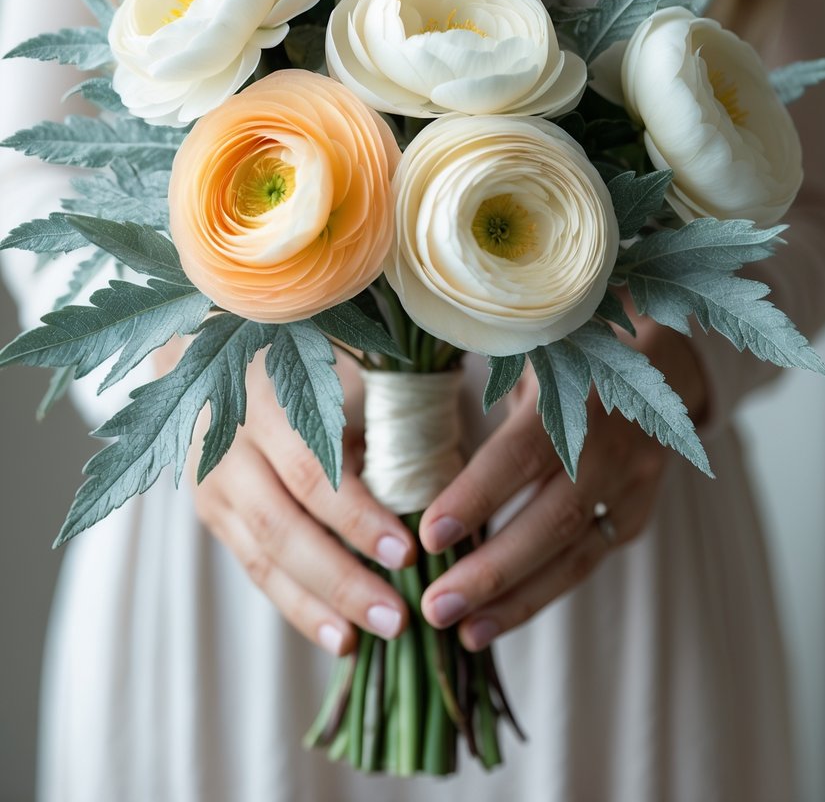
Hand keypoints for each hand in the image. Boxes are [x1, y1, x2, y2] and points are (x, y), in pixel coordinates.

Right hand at [180, 346, 417, 656]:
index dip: (360, 518)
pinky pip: (255, 569)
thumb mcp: (349, 369)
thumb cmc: (314, 358)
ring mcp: (212, 482)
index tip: (411, 553)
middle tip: (398, 617)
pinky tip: (338, 636)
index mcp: (268, 399)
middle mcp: (229, 444)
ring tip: (370, 639)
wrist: (219, 347)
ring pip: (264, 557)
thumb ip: (386, 418)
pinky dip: (298, 606)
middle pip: (284, 526)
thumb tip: (451, 484)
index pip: (314, 472)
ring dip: (321, 604)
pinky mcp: (212, 513)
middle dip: (343, 578)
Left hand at [417, 312, 709, 649]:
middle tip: (435, 608)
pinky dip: (543, 590)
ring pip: (576, 554)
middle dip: (493, 571)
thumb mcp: (529, 346)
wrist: (663, 354)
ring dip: (518, 600)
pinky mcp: (639, 512)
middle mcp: (610, 443)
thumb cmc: (568, 347)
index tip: (428, 536)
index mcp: (575, 393)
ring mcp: (634, 483)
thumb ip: (482, 379)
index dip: (477, 496)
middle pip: (552, 520)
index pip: (522, 454)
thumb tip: (407, 417)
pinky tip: (498, 616)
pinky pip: (590, 558)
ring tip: (464, 634)